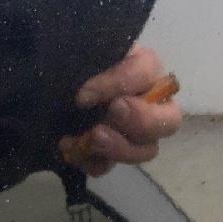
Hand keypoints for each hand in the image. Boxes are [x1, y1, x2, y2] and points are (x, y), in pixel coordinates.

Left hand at [59, 45, 182, 176]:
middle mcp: (151, 105)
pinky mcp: (111, 155)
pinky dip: (90, 161)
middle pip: (169, 121)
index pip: (146, 73)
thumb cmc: (78, 63)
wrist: (53, 86)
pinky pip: (109, 167)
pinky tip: (70, 148)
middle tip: (111, 114)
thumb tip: (87, 96)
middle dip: (141, 120)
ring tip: (90, 139)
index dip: (118, 84)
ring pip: (146, 151)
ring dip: (120, 148)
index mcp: (146, 69)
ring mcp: (135, 136)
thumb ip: (97, 65)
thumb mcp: (88, 53)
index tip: (84, 95)